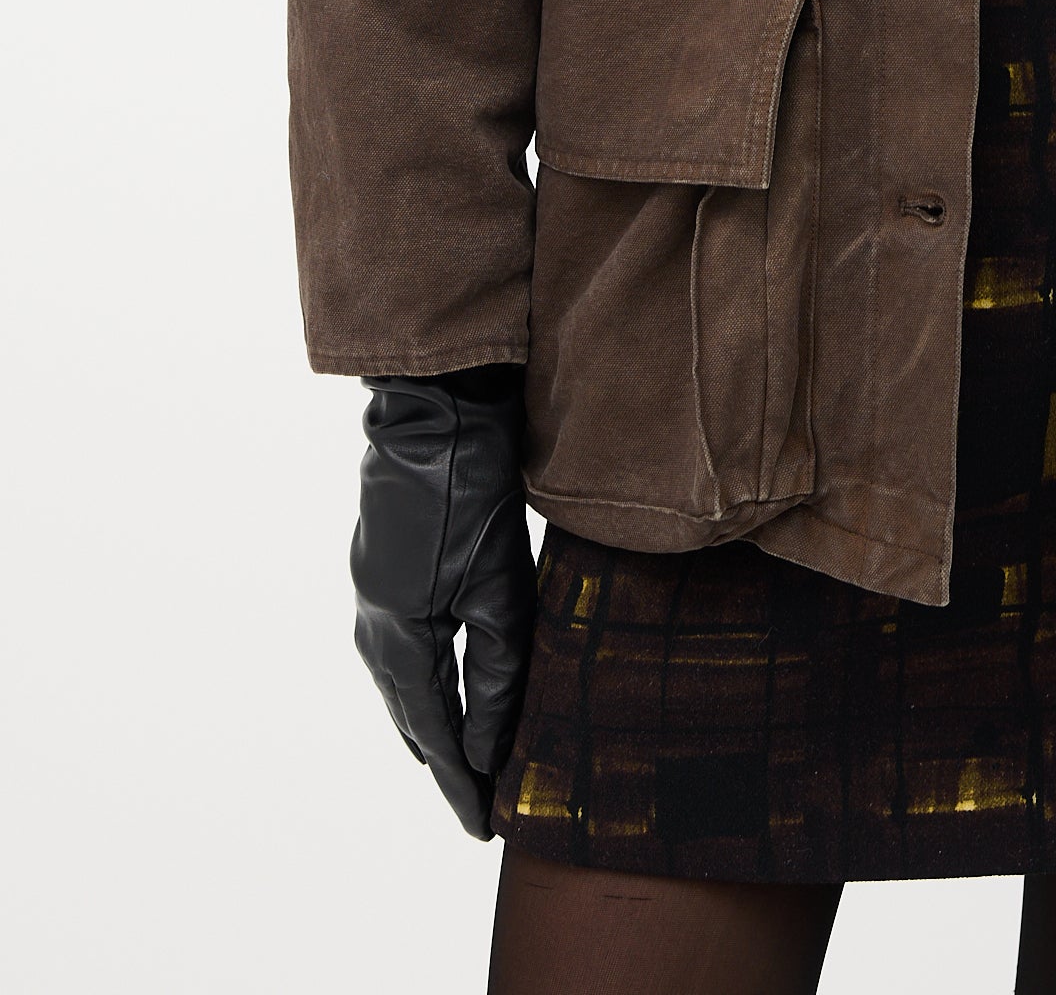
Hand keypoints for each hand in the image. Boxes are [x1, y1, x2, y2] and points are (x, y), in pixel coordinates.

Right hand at [351, 367, 537, 838]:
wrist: (432, 414)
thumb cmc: (473, 496)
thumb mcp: (499, 589)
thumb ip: (498, 670)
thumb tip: (495, 746)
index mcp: (402, 638)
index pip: (436, 733)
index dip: (460, 783)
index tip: (483, 827)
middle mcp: (375, 625)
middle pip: (410, 715)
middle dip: (443, 761)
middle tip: (475, 805)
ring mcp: (371, 595)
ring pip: (400, 683)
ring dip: (428, 722)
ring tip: (458, 759)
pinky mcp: (379, 567)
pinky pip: (396, 648)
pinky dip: (419, 681)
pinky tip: (438, 682)